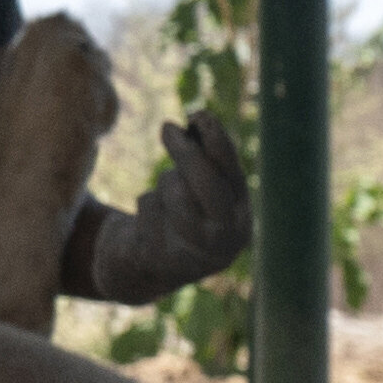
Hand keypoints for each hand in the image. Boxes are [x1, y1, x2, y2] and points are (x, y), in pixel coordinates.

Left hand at [63, 117, 251, 304]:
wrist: (141, 268)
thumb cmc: (176, 215)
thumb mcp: (197, 190)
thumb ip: (205, 162)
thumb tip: (197, 124)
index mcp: (241, 221)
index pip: (233, 174)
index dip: (217, 142)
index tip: (198, 114)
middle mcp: (223, 243)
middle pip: (207, 184)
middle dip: (187, 151)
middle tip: (167, 127)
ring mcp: (191, 254)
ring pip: (176, 191)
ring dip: (165, 183)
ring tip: (165, 196)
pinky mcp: (157, 258)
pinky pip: (148, 205)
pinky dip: (146, 203)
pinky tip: (148, 222)